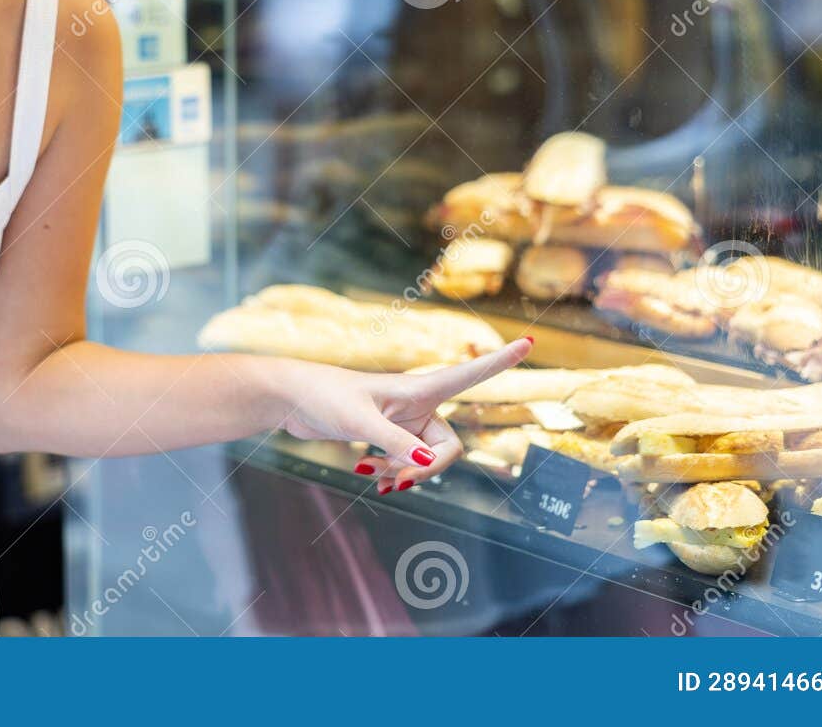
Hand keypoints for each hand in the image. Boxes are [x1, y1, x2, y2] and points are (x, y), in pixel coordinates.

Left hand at [277, 336, 532, 494]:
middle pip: (448, 447)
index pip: (469, 375)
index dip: (500, 361)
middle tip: (396, 479)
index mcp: (417, 389)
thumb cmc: (325, 397)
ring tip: (372, 474)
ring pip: (425, 460)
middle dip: (426, 469)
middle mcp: (417, 404)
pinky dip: (392, 473)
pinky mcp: (388, 435)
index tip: (529, 342)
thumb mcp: (361, 422)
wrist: (291, 398)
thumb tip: (429, 464)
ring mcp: (404, 421)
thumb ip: (396, 443)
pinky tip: (371, 478)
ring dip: (404, 473)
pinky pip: (406, 463)